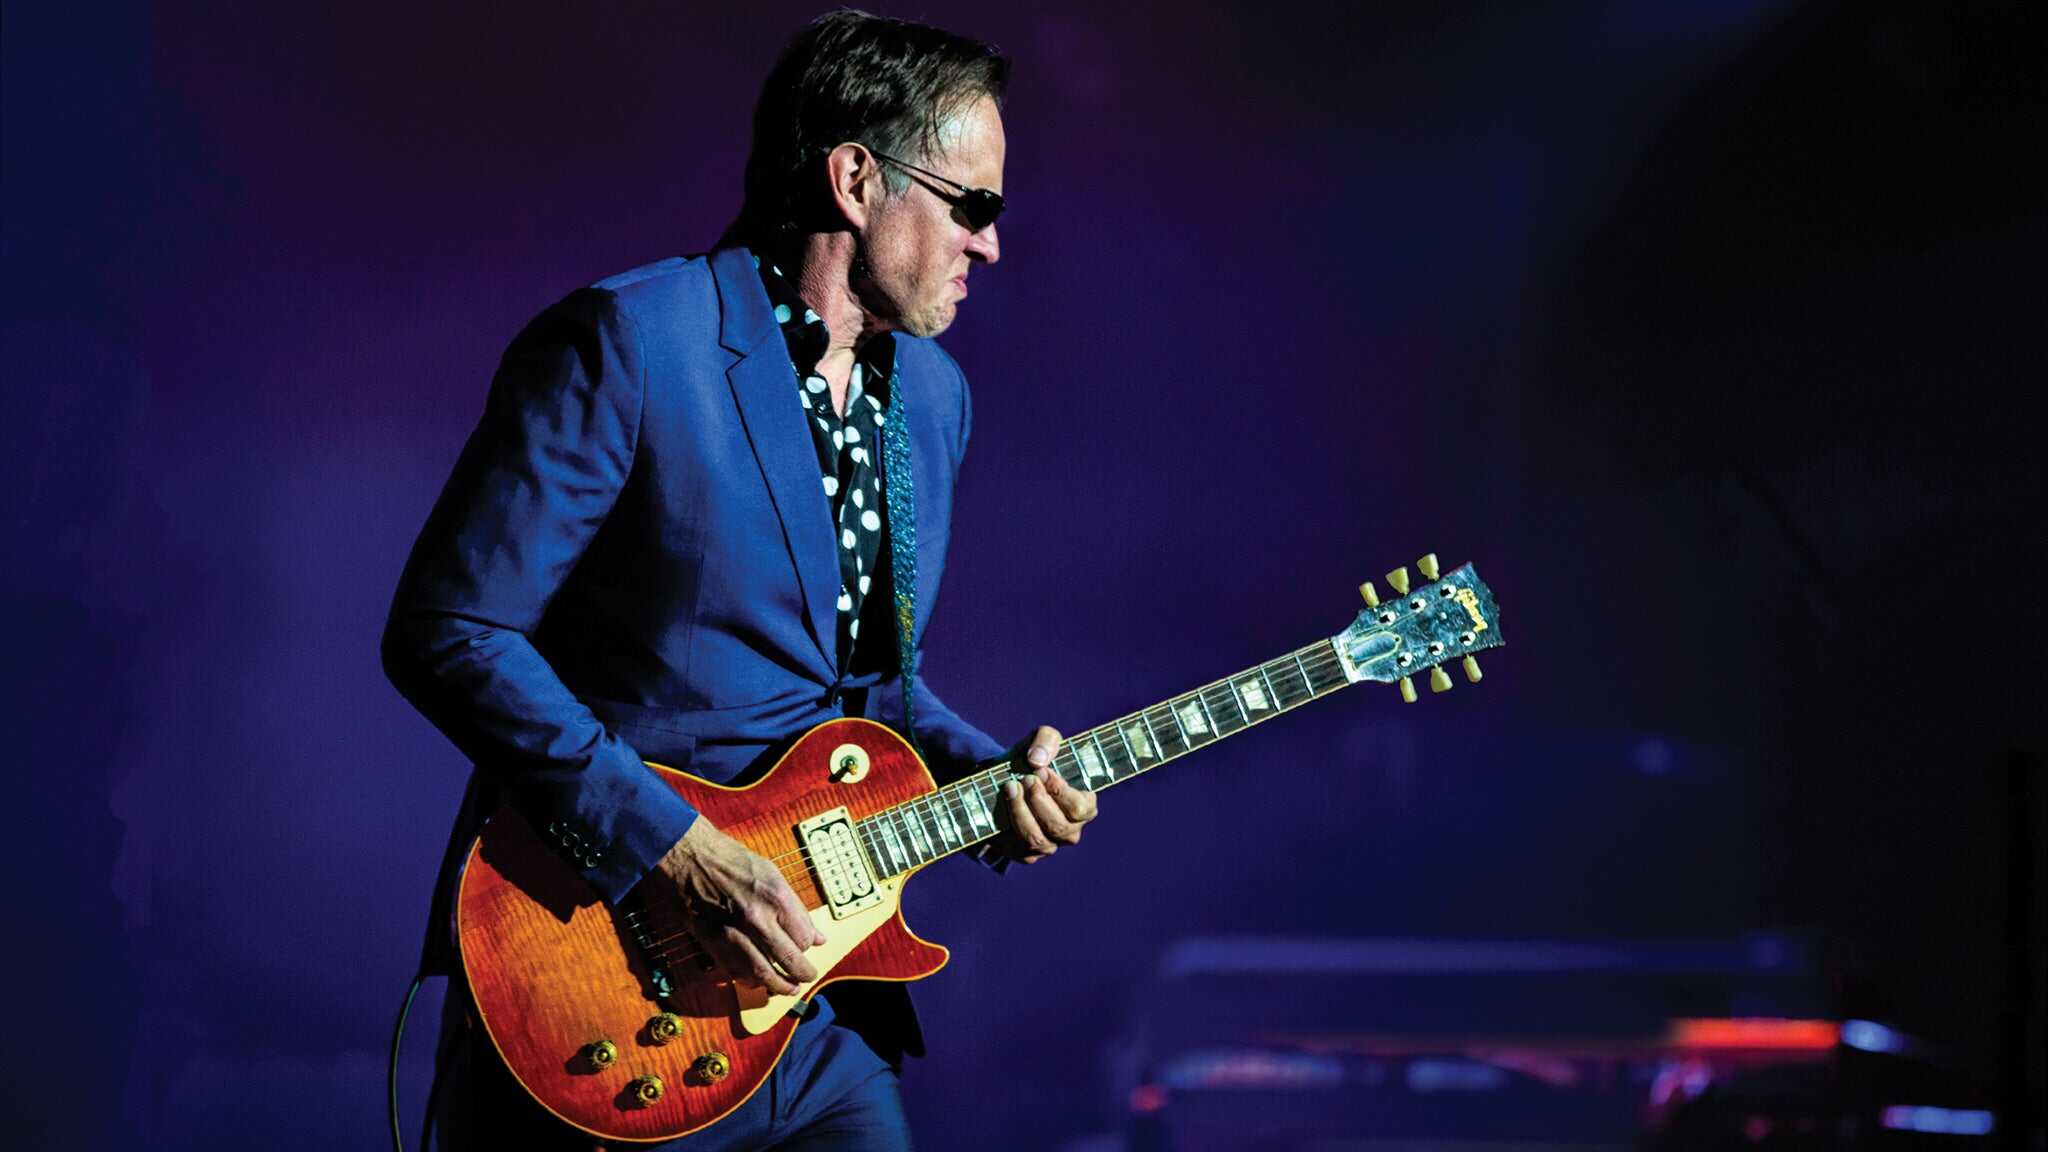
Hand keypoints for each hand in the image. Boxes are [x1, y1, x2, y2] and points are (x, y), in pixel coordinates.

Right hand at [651, 817, 826, 995]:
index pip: (805, 937)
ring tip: (788, 989)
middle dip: (802, 974)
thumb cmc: (730, 860)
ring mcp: (733, 932)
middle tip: (806, 977)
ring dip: (779, 986)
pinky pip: (736, 970)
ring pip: (763, 973)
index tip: (809, 947)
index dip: (809, 945)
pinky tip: (758, 979)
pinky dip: (750, 979)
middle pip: (789, 960)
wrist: (689, 856)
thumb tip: (817, 936)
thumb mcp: (771, 874)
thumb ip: (795, 908)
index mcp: (776, 897)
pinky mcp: (712, 942)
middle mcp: (757, 918)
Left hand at [994, 726, 1098, 863]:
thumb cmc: (1032, 760)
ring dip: (1021, 812)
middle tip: (1025, 778)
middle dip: (1038, 800)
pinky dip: (1008, 823)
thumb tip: (1037, 759)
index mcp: (1083, 807)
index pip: (1080, 808)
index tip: (1041, 771)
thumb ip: (1047, 740)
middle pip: (1059, 826)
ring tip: (1010, 787)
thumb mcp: (1041, 741)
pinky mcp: (1025, 854)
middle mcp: (1069, 830)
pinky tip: (1003, 803)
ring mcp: (1048, 845)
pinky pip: (1017, 847)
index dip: (1060, 791)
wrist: (1003, 777)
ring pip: (1037, 839)